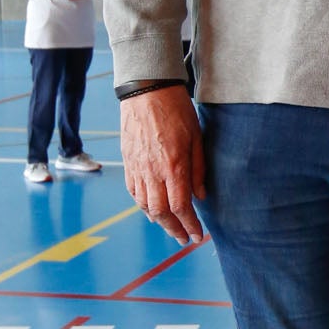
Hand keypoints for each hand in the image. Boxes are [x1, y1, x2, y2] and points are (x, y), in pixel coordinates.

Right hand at [121, 86, 205, 245]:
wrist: (146, 90)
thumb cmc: (176, 110)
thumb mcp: (197, 137)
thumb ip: (199, 169)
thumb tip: (200, 196)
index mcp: (173, 165)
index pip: (181, 206)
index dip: (189, 224)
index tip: (197, 235)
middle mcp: (152, 171)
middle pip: (161, 212)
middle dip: (174, 229)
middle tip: (184, 238)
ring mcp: (137, 168)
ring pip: (144, 205)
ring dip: (158, 221)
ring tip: (170, 227)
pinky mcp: (127, 162)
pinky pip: (133, 192)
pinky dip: (142, 206)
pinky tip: (151, 210)